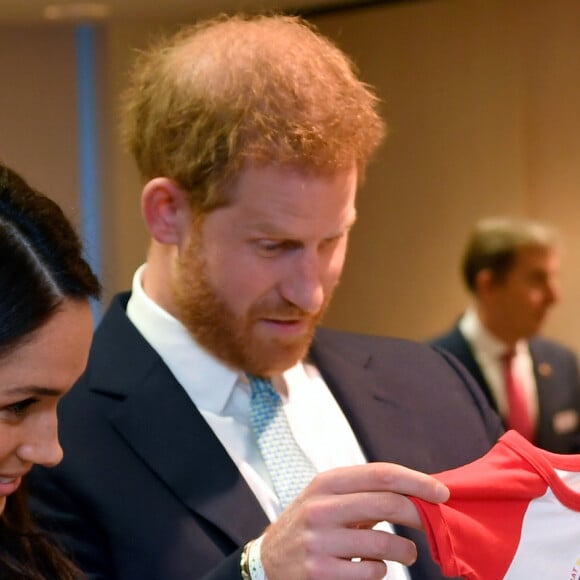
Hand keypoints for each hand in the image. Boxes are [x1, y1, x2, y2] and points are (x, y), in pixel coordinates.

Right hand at [260, 462, 448, 579]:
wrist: (269, 560)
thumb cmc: (312, 524)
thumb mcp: (329, 498)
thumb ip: (365, 493)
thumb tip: (417, 493)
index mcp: (326, 482)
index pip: (380, 474)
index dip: (416, 481)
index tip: (442, 492)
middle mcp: (320, 507)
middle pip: (387, 504)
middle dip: (419, 514)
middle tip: (433, 523)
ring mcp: (318, 541)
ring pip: (384, 544)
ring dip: (406, 551)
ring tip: (406, 553)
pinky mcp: (319, 572)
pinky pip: (371, 573)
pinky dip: (381, 571)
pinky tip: (373, 568)